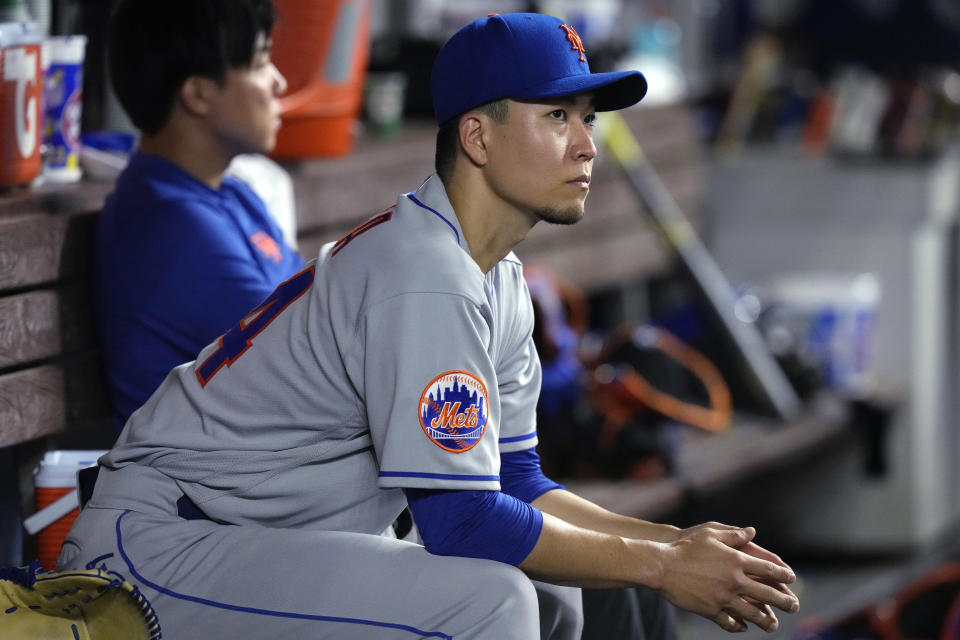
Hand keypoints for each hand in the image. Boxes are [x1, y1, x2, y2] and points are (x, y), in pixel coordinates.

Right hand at [656, 527, 798, 632]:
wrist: (662, 566)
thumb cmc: (685, 546)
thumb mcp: (710, 533)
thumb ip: (733, 534)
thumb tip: (752, 532)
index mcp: (736, 560)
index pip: (768, 569)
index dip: (783, 575)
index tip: (791, 579)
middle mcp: (734, 580)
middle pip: (767, 594)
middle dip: (784, 602)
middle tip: (794, 606)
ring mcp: (723, 597)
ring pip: (752, 612)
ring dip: (766, 620)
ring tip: (773, 624)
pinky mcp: (711, 610)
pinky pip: (730, 622)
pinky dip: (739, 626)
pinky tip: (744, 627)